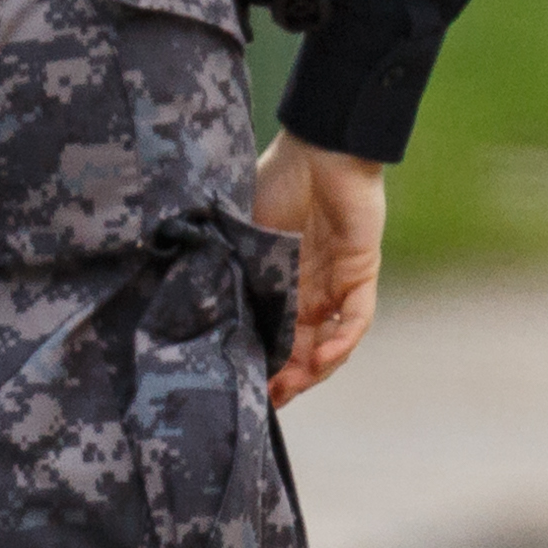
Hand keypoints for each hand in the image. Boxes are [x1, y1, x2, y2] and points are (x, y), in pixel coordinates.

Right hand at [248, 130, 383, 407]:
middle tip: (266, 400)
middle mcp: (311, 287)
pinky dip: (342, 340)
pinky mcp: (361, 271)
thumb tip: (186, 294)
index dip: (262, 360)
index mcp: (281, 278)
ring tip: (290, 388)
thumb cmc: (279, 178)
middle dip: (287, 377)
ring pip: (330, 340)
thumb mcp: (241, 231)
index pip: (274, 331)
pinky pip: (356, 317)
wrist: (321, 147)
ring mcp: (338, 282)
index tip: (243, 386)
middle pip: (302, 346)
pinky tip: (323, 359)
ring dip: (313, 368)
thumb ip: (226, 262)